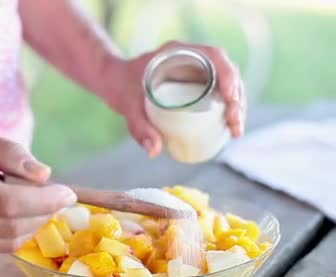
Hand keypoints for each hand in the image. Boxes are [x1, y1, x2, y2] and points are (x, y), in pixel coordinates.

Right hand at [0, 126, 76, 252]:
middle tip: (57, 200)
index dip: (43, 201)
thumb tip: (44, 174)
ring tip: (42, 209)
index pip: (8, 201)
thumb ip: (8, 151)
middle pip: (8, 225)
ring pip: (1, 242)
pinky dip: (13, 236)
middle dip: (43, 215)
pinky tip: (21, 219)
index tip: (67, 193)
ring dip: (32, 228)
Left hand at [101, 41, 245, 157]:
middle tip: (235, 124)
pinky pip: (217, 92)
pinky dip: (226, 107)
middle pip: (226, 71)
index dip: (228, 75)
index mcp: (177, 52)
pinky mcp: (195, 83)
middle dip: (237, 97)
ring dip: (236, 104)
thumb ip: (139, 127)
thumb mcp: (127, 106)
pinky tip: (229, 126)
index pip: (213, 55)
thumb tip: (154, 151)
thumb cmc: (119, 86)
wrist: (112, 79)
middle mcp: (190, 57)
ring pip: (225, 83)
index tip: (230, 99)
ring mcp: (195, 70)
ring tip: (235, 130)